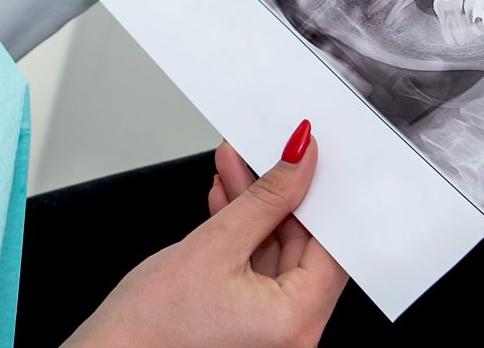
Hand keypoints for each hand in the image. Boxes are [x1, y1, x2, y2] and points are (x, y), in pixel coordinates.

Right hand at [66, 123, 346, 347]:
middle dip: (279, 196)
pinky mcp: (251, 326)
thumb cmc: (150, 328)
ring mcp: (272, 332)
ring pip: (278, 254)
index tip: (306, 157)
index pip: (333, 247)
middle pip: (306, 249)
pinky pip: (259, 271)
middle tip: (265, 153)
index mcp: (296, 323)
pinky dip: (244, 236)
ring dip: (256, 210)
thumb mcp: (215, 245)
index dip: (321, 195)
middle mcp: (293, 335)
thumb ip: (266, 199)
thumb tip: (300, 162)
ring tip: (234, 167)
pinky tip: (226, 201)